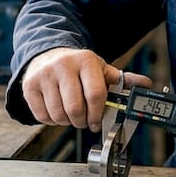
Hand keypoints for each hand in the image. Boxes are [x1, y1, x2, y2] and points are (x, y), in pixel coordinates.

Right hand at [20, 48, 151, 131]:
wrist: (47, 55)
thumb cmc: (78, 68)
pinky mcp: (29, 86)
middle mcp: (63, 65)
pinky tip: (57, 110)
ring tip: (71, 114)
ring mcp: (44, 75)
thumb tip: (146, 85)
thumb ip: (123, 79)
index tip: (98, 121)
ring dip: (67, 122)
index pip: (95, 93)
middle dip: (83, 121)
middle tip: (84, 120)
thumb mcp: (101, 70)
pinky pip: (42, 116)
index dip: (98, 114)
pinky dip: (51, 120)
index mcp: (85, 60)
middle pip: (75, 108)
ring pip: (58, 115)